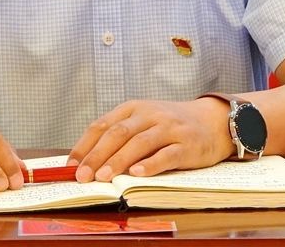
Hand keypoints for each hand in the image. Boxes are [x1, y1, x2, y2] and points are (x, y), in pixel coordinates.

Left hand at [67, 98, 233, 182]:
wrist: (213, 120)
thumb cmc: (172, 124)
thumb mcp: (145, 120)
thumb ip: (121, 135)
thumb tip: (89, 161)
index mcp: (135, 108)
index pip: (103, 124)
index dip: (85, 145)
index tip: (71, 166)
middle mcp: (150, 115)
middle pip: (118, 133)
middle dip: (97, 155)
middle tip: (83, 175)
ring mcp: (169, 128)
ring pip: (139, 142)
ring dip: (119, 160)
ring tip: (103, 177)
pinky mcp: (186, 144)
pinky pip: (166, 154)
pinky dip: (150, 164)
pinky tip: (137, 174)